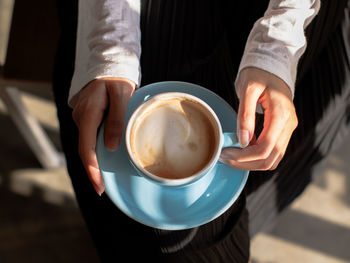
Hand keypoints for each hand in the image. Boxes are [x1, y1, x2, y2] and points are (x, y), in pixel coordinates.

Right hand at [71, 78, 134, 194]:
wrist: (109, 64)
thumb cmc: (118, 78)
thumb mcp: (122, 96)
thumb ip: (117, 120)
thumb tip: (111, 147)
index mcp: (89, 114)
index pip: (87, 149)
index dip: (92, 170)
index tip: (99, 187)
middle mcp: (81, 118)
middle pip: (85, 150)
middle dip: (92, 170)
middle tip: (102, 189)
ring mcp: (82, 118)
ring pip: (87, 144)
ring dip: (94, 161)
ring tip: (103, 178)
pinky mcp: (87, 117)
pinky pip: (90, 137)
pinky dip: (95, 150)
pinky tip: (103, 158)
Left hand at [220, 67, 297, 170]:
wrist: (271, 68)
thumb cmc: (258, 75)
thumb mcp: (248, 90)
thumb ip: (245, 116)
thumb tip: (242, 141)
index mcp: (281, 114)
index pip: (265, 147)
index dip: (243, 156)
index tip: (224, 153)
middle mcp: (289, 125)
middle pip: (270, 158)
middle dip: (245, 163)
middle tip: (224, 157)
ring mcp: (288, 129)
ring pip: (272, 160)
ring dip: (250, 163)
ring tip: (230, 156)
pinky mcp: (283, 131)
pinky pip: (272, 153)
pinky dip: (256, 157)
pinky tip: (240, 151)